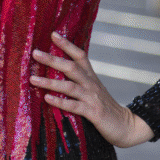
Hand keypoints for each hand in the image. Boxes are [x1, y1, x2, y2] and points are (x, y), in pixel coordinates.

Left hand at [31, 31, 152, 147]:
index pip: (80, 55)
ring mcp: (92, 98)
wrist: (126, 125)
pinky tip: (47, 99)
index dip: (67, 44)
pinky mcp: (93, 112)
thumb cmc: (105, 108)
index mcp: (91, 76)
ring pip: (69, 86)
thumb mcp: (93, 91)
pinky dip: (60, 102)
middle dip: (52, 59)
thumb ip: (79, 81)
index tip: (53, 34)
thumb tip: (57, 73)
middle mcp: (91, 84)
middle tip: (35, 53)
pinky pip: (74, 106)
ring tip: (33, 79)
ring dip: (50, 82)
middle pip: (71, 67)